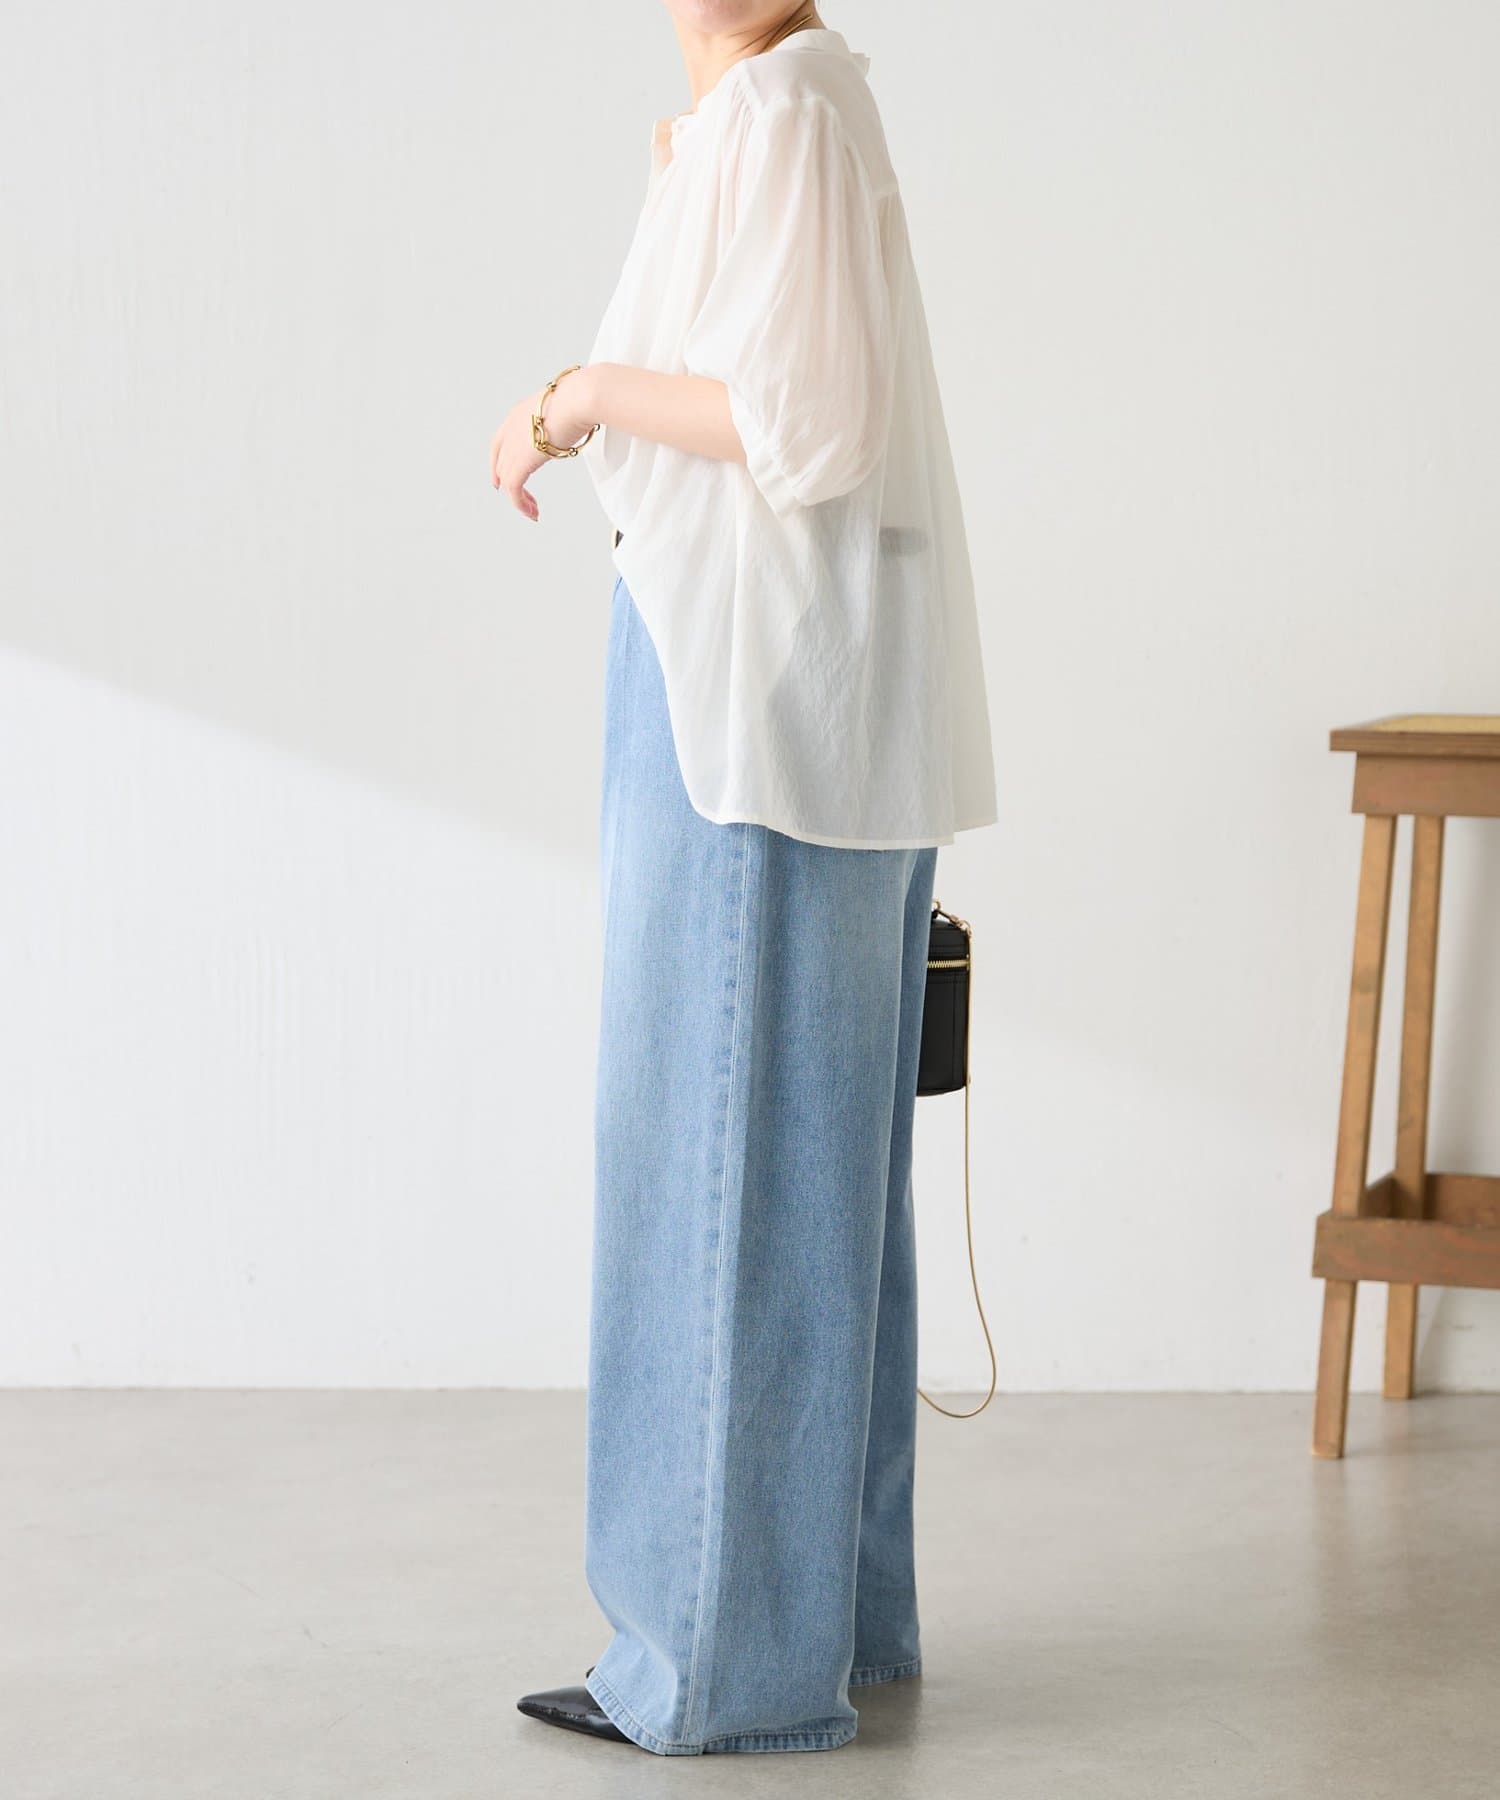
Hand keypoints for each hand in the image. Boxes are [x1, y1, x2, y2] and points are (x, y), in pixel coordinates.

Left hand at [489, 366, 597, 521]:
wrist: (578, 400)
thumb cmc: (581, 399)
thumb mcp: (566, 410)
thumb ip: (565, 420)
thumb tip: (581, 425)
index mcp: (518, 414)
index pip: (499, 442)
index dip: (497, 462)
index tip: (499, 478)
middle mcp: (511, 430)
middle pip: (501, 463)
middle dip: (507, 484)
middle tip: (520, 500)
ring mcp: (513, 446)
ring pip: (507, 480)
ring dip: (519, 499)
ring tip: (533, 511)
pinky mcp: (519, 462)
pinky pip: (514, 490)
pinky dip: (520, 504)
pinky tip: (532, 512)